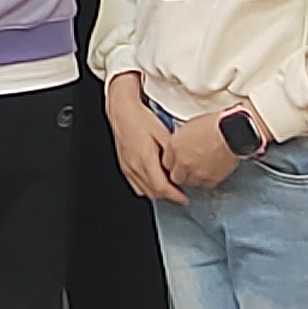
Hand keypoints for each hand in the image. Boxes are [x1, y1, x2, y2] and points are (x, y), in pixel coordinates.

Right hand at [106, 80, 180, 203]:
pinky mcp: (124, 165)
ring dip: (158, 193)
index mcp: (145, 158)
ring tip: (170, 187)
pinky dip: (147, 188)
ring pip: (144, 191)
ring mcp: (127, 167)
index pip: (162, 187)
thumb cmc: (141, 118)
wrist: (122, 110)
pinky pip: (136, 185)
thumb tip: (183, 166)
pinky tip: (155, 181)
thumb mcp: (163, 132)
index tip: (185, 198)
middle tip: (181, 192)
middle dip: (169, 196)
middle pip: (154, 192)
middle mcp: (134, 166)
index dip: (175, 196)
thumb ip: (173, 152)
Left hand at [160, 113, 243, 190]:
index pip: (166, 163)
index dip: (173, 163)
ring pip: (190, 183)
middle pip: (176, 177)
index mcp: (174, 146)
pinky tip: (210, 171)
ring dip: (194, 178)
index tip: (177, 163)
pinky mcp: (211, 178)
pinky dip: (207, 180)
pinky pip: (205, 185)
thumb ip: (181, 141)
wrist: (232, 131)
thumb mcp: (189, 127)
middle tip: (188, 169)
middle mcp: (182, 161)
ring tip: (201, 169)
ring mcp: (196, 172)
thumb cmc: (213, 124)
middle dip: (181, 174)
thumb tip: (180, 147)